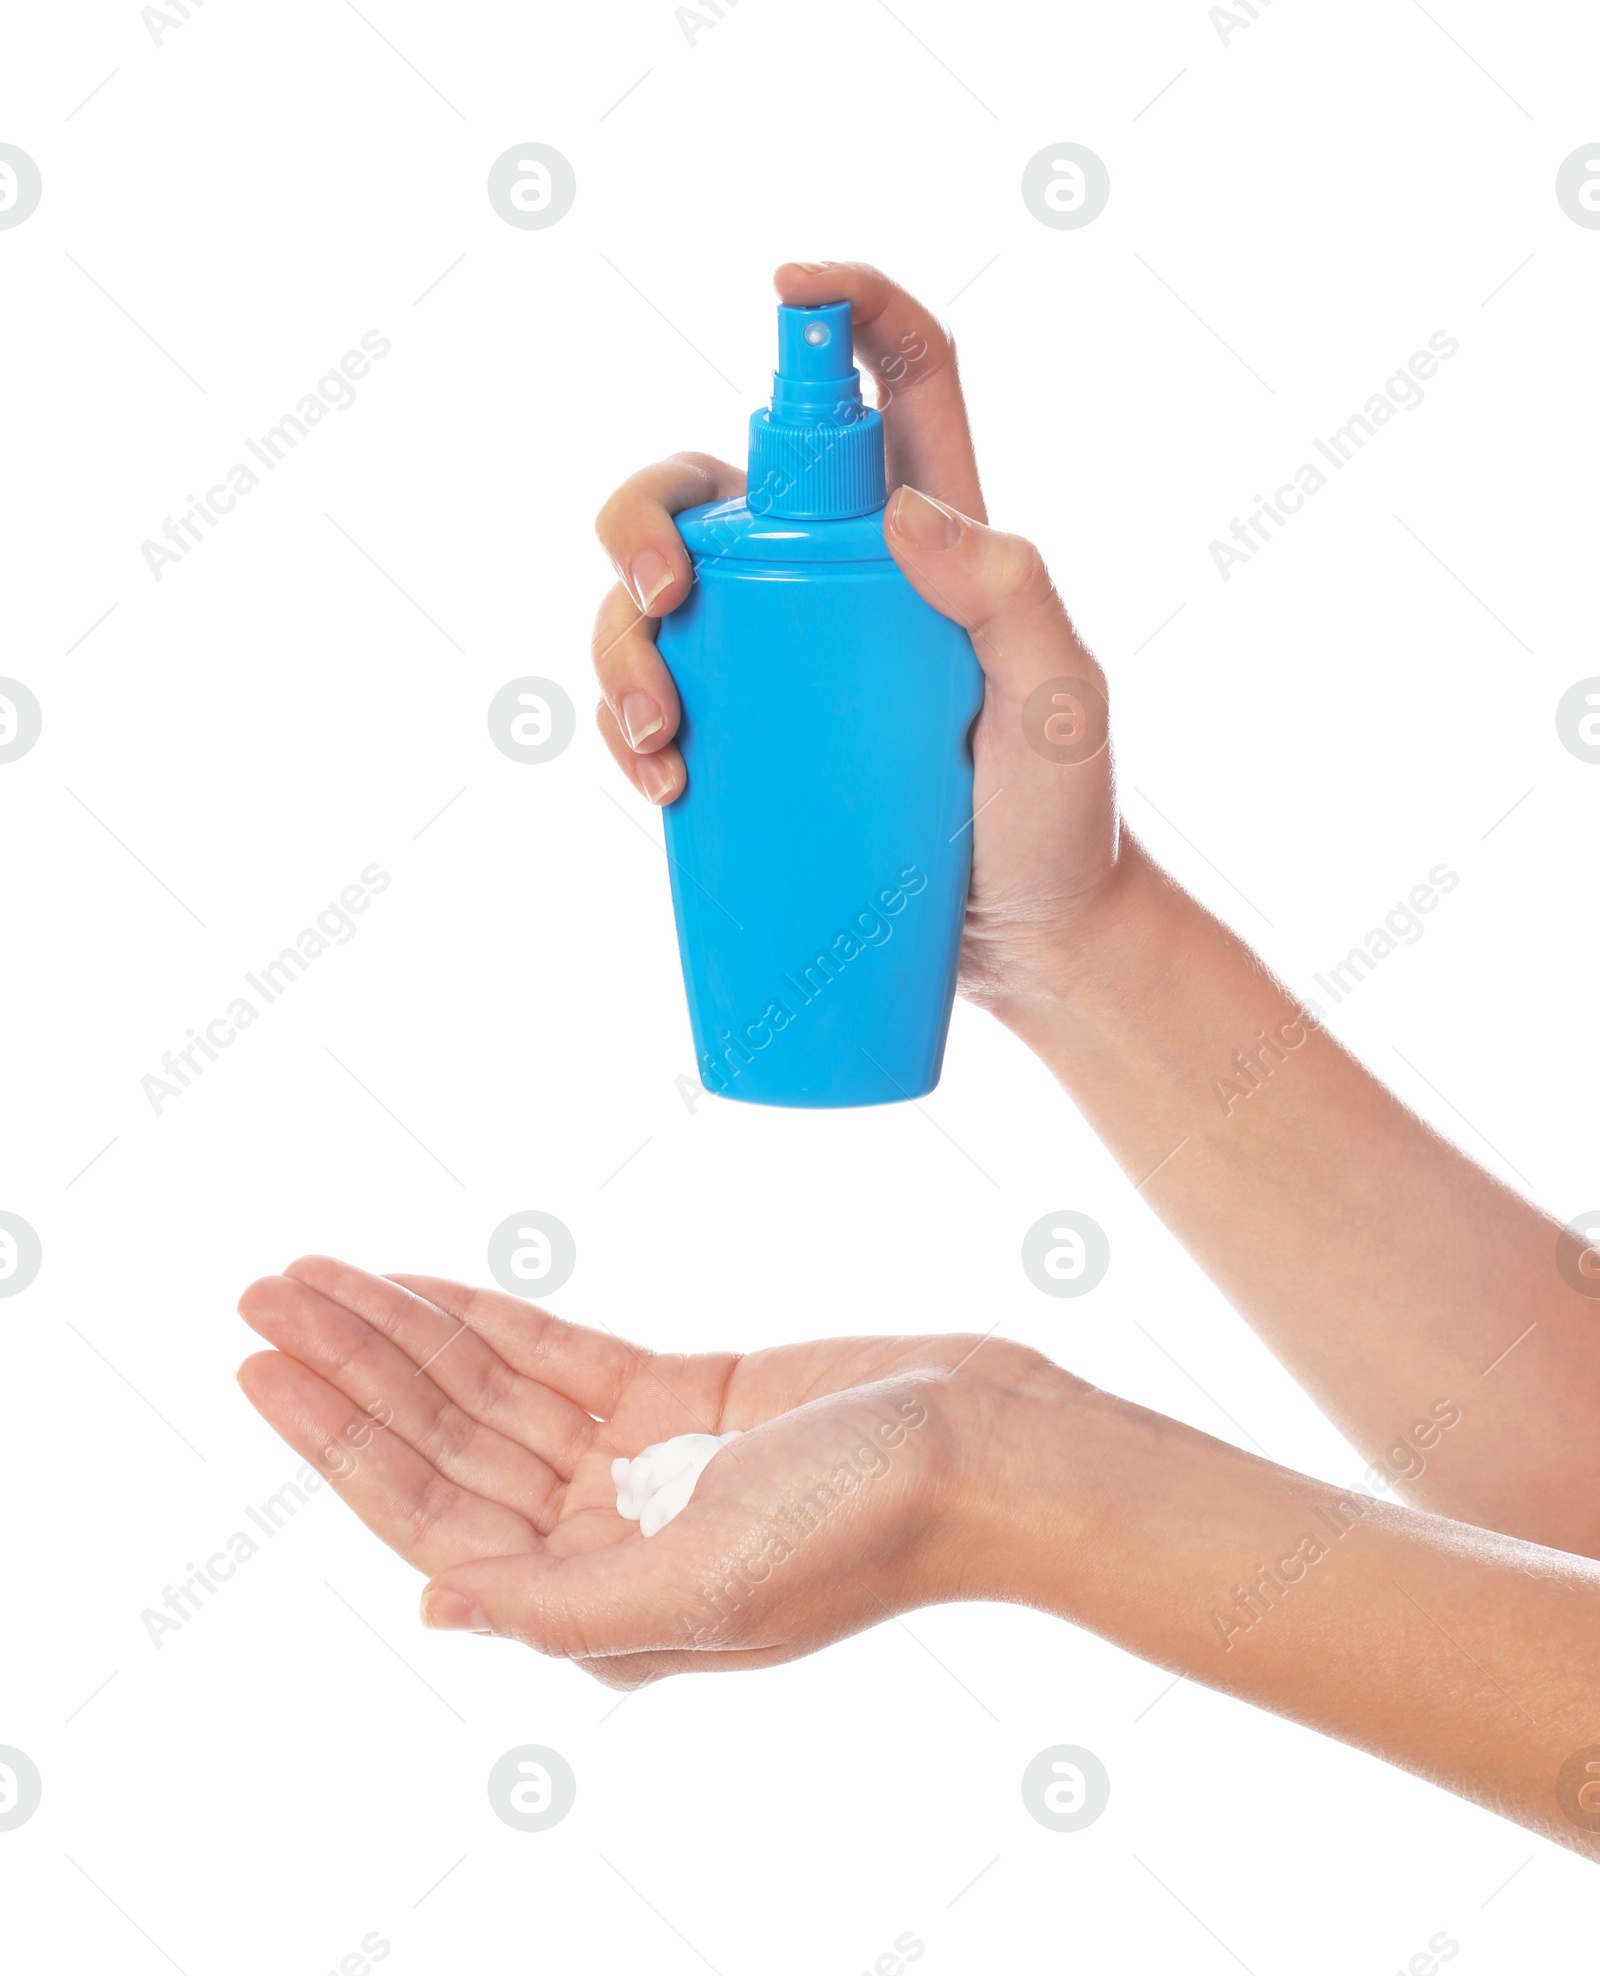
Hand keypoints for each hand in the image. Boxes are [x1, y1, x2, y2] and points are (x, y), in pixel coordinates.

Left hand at [236, 1257, 1065, 1686]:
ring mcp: (644, 1462)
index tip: (265, 1361)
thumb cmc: (868, 1530)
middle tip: (267, 1288)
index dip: (340, 1437)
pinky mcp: (687, 1398)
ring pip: (492, 1391)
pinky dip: (493, 1321)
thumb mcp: (708, 1583)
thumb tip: (431, 1606)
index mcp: (598, 1601)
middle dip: (354, 1366)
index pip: (432, 1511)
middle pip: (446, 1439)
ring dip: (408, 1332)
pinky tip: (429, 1289)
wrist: (994, 1453)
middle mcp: (605, 1535)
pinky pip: (563, 1356)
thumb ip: (563, 1605)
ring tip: (322, 1273)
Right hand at [590, 259, 1124, 1014]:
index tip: (784, 287)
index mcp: (930, 532)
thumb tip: (904, 515)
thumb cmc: (1061, 818)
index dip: (847, 306)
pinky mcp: (750, 737)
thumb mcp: (1058, 701)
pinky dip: (625, 724)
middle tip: (660, 598)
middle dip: (643, 519)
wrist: (1036, 949)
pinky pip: (653, 698)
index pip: (895, 378)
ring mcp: (781, 658)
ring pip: (653, 598)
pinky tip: (656, 778)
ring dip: (618, 646)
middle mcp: (838, 576)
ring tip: (660, 738)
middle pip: (706, 485)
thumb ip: (1011, 594)